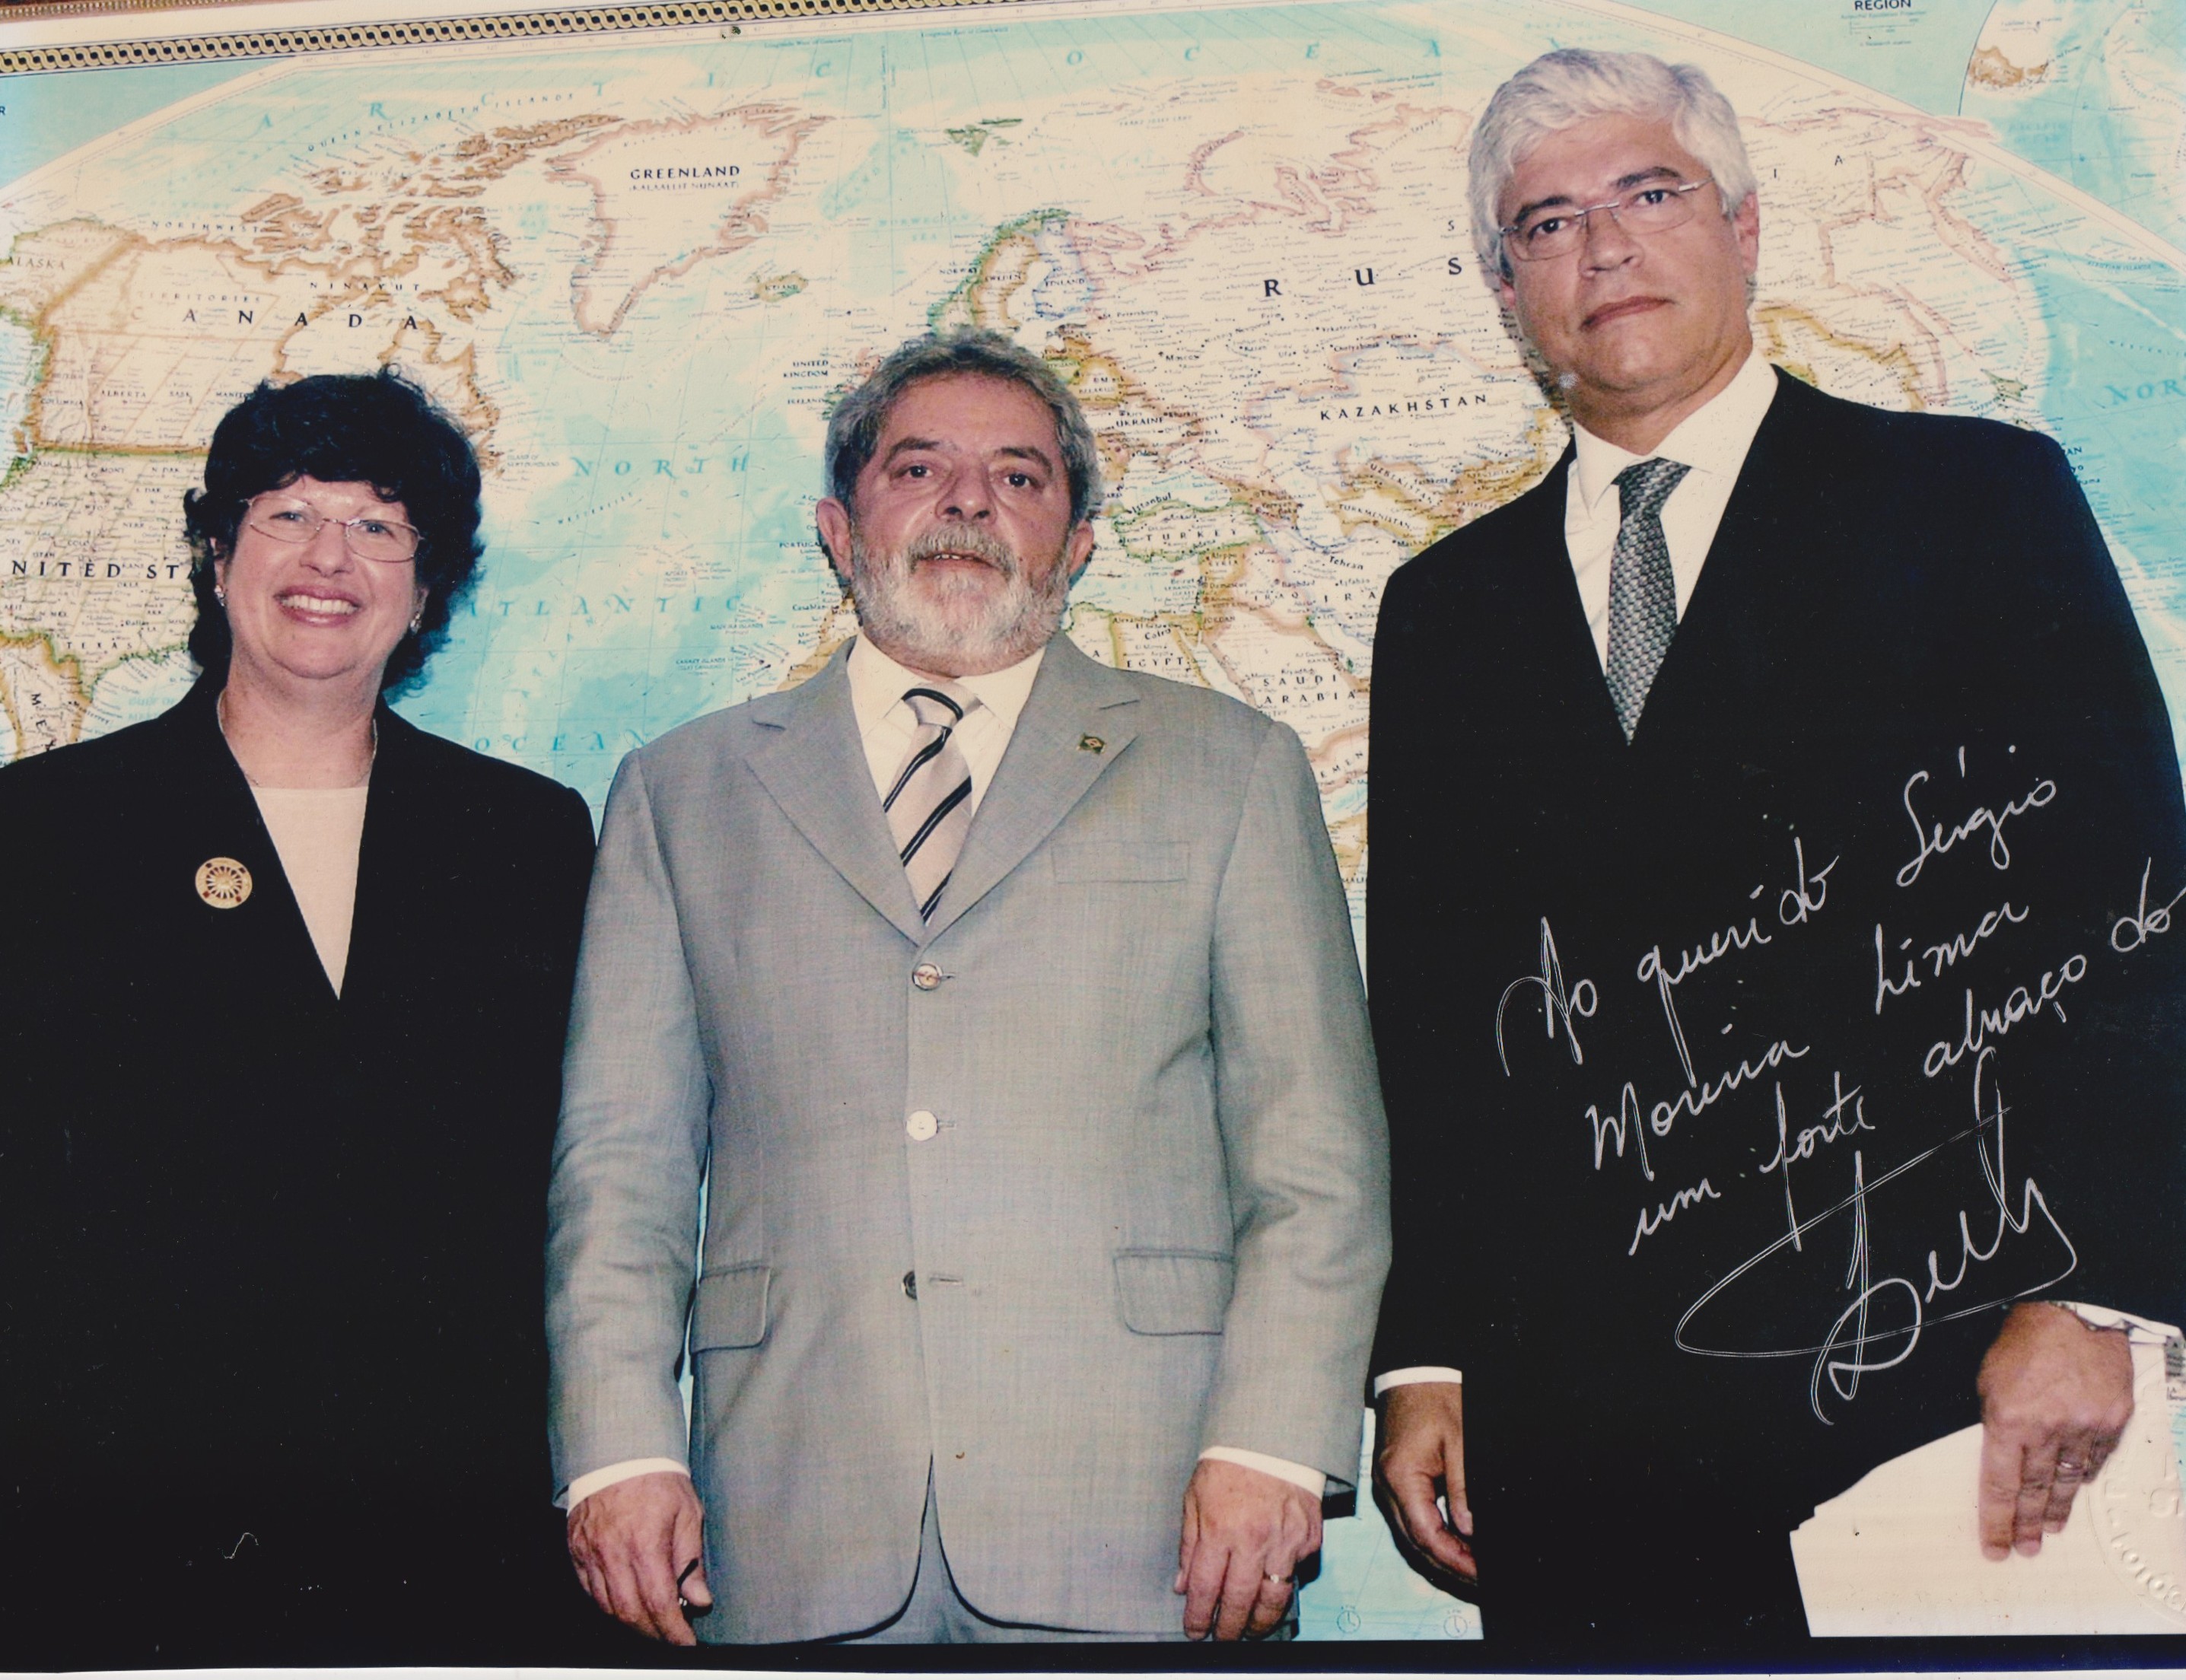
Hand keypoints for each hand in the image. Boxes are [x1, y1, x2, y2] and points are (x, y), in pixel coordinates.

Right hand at [566, 1469, 713, 1643]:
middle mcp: (613, 1554)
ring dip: (632, 1623)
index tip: (687, 1643)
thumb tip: (699, 1601)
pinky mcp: (576, 1551)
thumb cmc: (658, 1480)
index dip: (673, 1631)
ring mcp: (590, 1554)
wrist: (618, 1452)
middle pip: (630, 1613)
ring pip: (608, 1607)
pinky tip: (626, 1605)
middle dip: (654, 1633)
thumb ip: (691, 1560)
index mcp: (645, 1544)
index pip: (658, 1603)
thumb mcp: (688, 1513)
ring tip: (653, 1624)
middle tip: (672, 1638)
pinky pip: (590, 1592)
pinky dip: (609, 1606)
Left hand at [1172, 1458, 1319, 1639]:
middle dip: (1228, 1628)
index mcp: (1219, 1528)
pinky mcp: (1308, 1538)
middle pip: (1238, 1601)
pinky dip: (1283, 1586)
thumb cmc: (1228, 1467)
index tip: (1195, 1631)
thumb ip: (1189, 1544)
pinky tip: (1271, 1589)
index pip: (1204, 1587)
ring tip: (1249, 1630)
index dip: (1198, 1616)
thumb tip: (1183, 1586)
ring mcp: (1285, 1541)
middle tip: (1223, 1639)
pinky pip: (1296, 1574)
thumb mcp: (1195, 1499)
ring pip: (1273, 1599)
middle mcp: (1253, 1539)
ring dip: (1259, 1622)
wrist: (1272, 1438)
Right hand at [1373, 1380, 1474, 1583]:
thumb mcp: (1460, 1441)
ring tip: (1475, 1570)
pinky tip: (1458, 1545)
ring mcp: (1387, 1487)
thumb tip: (1469, 1531)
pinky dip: (1435, 1539)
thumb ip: (1463, 1488)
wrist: (1412, 1372)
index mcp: (1400, 1477)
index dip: (1455, 1561)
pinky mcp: (1394, 1483)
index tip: (1483, 1574)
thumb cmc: (1436, 1398)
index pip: (1426, 1535)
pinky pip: (1412, 1522)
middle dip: (1450, 1568)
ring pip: (1412, 1538)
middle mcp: (1387, 1487)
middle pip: (1415, 1545)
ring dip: (1442, 1558)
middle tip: (1484, 1580)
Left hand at [1976, 1302, 2132, 1559]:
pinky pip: (2094, 1459)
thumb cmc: (2023, 1342)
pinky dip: (2082, 1475)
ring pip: (2067, 1481)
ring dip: (2057, 1509)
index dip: (1996, 1520)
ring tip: (2049, 1531)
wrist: (2075, 1313)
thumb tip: (2003, 1460)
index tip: (1995, 1547)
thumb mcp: (1988, 1379)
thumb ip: (1995, 1422)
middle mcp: (2047, 1430)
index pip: (1999, 1484)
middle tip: (2024, 1549)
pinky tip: (2074, 1489)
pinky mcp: (2112, 1422)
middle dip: (2027, 1524)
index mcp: (2008, 1419)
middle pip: (2035, 1490)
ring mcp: (2084, 1428)